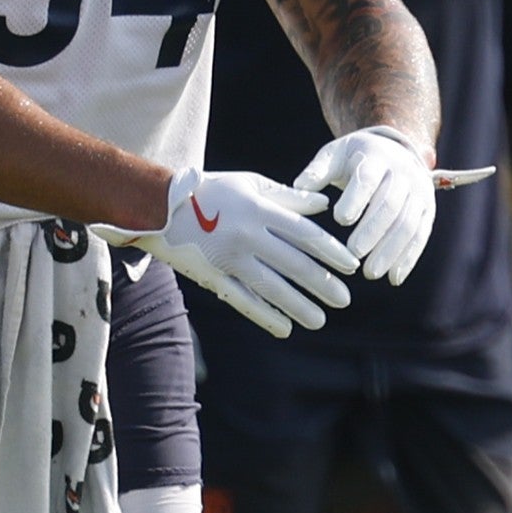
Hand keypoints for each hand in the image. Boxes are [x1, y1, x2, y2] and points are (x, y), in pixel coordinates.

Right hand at [97, 167, 357, 338]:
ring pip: (270, 287)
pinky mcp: (212, 276)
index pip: (303, 234)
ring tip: (320, 320)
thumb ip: (288, 197)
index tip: (351, 266)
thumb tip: (324, 205)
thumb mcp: (251, 184)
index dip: (330, 251)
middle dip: (321, 284)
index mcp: (258, 209)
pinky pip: (242, 299)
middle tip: (344, 300)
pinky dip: (264, 315)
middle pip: (292, 264)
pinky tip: (285, 328)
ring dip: (298, 306)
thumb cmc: (212, 191)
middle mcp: (246, 235)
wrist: (160, 205)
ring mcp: (228, 258)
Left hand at [292, 126, 439, 284]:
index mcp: (376, 156)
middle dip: (373, 230)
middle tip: (353, 253)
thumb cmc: (353, 159)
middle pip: (390, 204)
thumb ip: (317, 171)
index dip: (356, 199)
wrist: (393, 151)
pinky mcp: (427, 210)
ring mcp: (419, 192)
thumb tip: (298, 186)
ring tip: (371, 273)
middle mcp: (403, 172)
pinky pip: (420, 235)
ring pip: (408, 223)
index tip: (339, 219)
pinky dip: (408, 258)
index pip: (368, 178)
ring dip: (391, 250)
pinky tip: (394, 278)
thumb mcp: (334, 156)